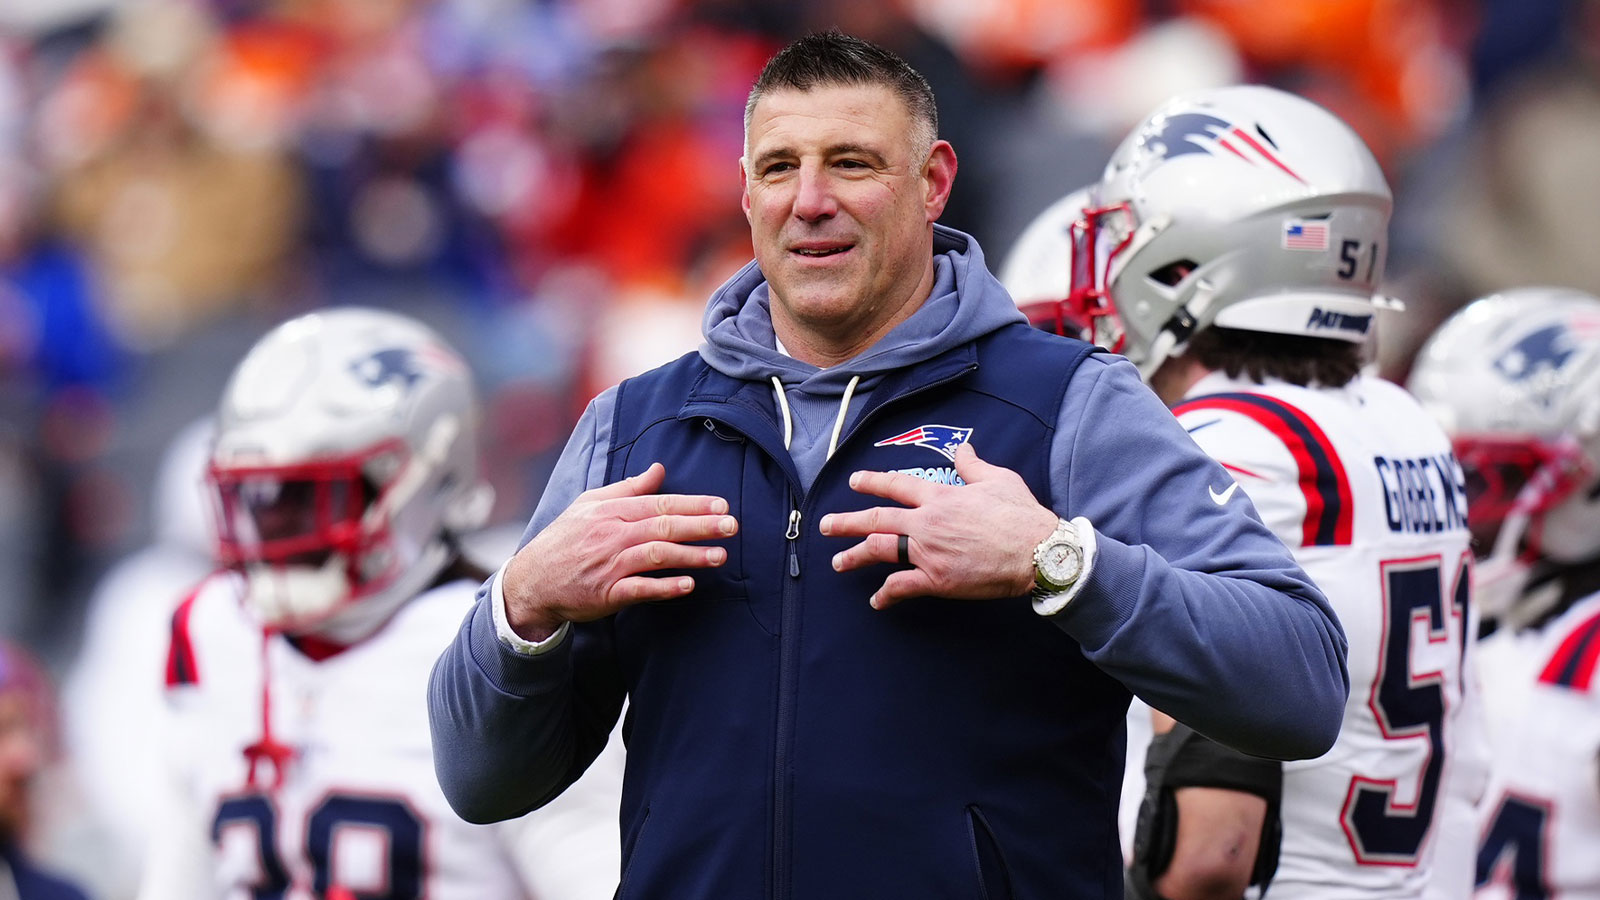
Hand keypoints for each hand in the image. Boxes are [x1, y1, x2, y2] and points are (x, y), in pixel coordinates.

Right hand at [502, 463, 737, 640]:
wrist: (532, 580)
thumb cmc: (566, 539)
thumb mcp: (590, 504)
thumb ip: (628, 488)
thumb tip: (658, 470)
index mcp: (612, 511)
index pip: (659, 504)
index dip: (692, 504)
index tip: (721, 505)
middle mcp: (613, 535)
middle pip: (663, 526)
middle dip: (700, 525)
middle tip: (732, 526)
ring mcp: (610, 564)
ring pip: (656, 555)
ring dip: (690, 555)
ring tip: (720, 556)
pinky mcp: (607, 593)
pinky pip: (640, 588)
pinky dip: (664, 587)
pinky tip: (688, 586)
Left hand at [818, 442, 1057, 609]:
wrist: (1036, 551)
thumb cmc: (1020, 515)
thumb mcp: (998, 480)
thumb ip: (973, 465)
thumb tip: (963, 449)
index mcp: (940, 497)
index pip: (897, 486)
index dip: (872, 482)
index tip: (855, 482)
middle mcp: (927, 523)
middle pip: (877, 519)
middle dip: (847, 521)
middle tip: (825, 525)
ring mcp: (928, 552)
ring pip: (880, 550)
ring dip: (855, 555)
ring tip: (838, 561)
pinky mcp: (937, 580)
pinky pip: (902, 586)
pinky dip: (885, 594)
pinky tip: (875, 601)